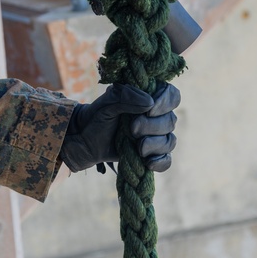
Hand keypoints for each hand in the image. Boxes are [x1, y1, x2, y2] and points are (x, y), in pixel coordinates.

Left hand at [60, 83, 178, 172]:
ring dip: (155, 144)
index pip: (171, 95)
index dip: (165, 102)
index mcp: (147, 98)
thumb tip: (149, 102)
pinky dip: (160, 162)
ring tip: (138, 147)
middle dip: (152, 126)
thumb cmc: (96, 117)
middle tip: (132, 129)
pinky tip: (148, 162)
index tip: (150, 110)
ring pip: (169, 141)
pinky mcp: (151, 154)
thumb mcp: (107, 103)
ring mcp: (155, 136)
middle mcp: (155, 116)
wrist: (85, 141)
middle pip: (170, 121)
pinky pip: (166, 160)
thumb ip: (125, 97)